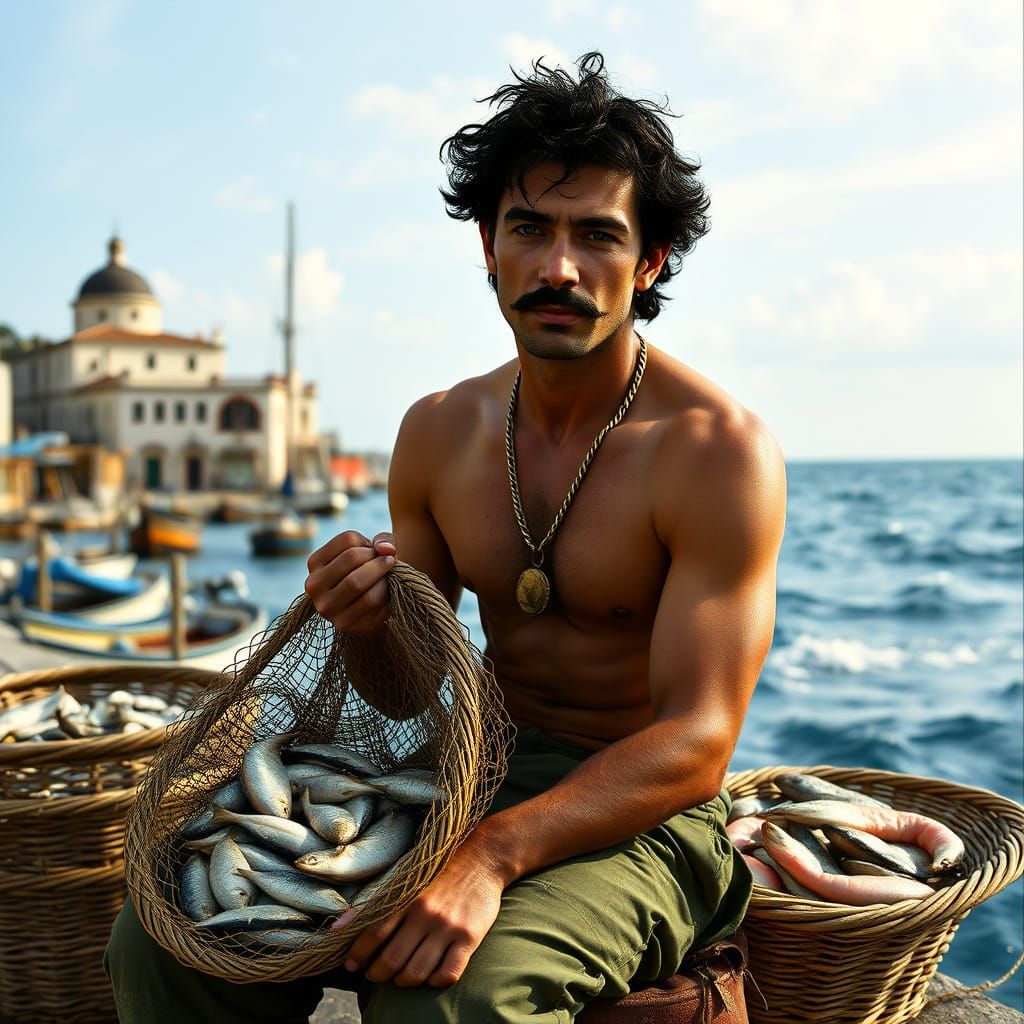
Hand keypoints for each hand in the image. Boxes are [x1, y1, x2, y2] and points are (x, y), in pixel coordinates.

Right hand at [305, 531, 395, 634]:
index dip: (369, 543)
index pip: (348, 539)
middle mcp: (314, 585)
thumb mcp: (372, 552)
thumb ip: (383, 540)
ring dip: (381, 575)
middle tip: (389, 562)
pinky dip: (385, 592)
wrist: (367, 613)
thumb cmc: (368, 573)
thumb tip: (386, 549)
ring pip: (357, 582)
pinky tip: (388, 591)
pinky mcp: (344, 624)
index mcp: (315, 562)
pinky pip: (370, 601)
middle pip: (352, 558)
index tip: (375, 552)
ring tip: (389, 575)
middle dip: (377, 558)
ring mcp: (327, 607)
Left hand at [334, 843, 505, 987]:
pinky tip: (431, 976)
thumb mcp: (408, 876)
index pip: (374, 932)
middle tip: (375, 975)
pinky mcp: (470, 937)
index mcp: (408, 897)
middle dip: (378, 974)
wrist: (483, 857)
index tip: (352, 965)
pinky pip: (448, 974)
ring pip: (417, 972)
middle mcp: (426, 913)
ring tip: (401, 978)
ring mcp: (448, 926)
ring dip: (404, 981)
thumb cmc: (441, 868)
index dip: (359, 954)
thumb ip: (376, 902)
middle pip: (392, 958)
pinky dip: (435, 982)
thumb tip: (337, 927)